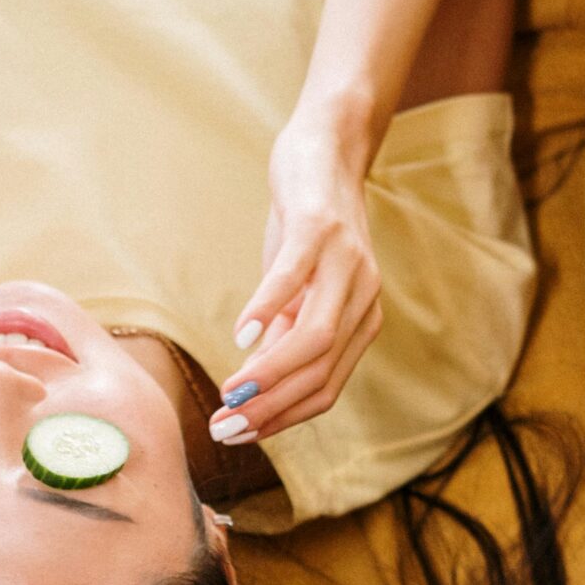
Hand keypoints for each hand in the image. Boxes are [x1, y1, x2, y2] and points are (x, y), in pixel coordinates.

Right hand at [213, 108, 383, 441]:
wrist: (328, 147)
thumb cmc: (305, 226)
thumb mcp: (295, 290)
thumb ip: (281, 337)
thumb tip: (250, 391)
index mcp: (360, 321)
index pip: (323, 389)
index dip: (280, 420)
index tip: (236, 437)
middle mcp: (363, 297)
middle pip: (320, 372)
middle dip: (269, 408)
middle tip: (221, 428)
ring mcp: (345, 262)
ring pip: (315, 337)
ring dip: (269, 372)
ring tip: (229, 393)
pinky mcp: (319, 226)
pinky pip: (294, 277)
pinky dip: (267, 308)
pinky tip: (241, 333)